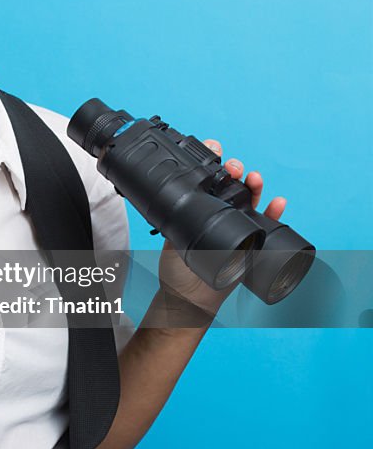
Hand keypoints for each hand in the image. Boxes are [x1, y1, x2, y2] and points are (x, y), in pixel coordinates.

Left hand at [156, 138, 287, 319]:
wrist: (190, 299)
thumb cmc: (177, 271)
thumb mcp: (171, 242)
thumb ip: (176, 224)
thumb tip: (173, 205)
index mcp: (199, 209)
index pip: (207, 180)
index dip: (212, 163)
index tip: (213, 149)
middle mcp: (219, 213)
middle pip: (231, 185)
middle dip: (234, 170)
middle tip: (233, 166)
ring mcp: (237, 226)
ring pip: (250, 199)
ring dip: (254, 185)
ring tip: (253, 177)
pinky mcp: (252, 242)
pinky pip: (268, 225)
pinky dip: (275, 212)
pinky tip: (278, 203)